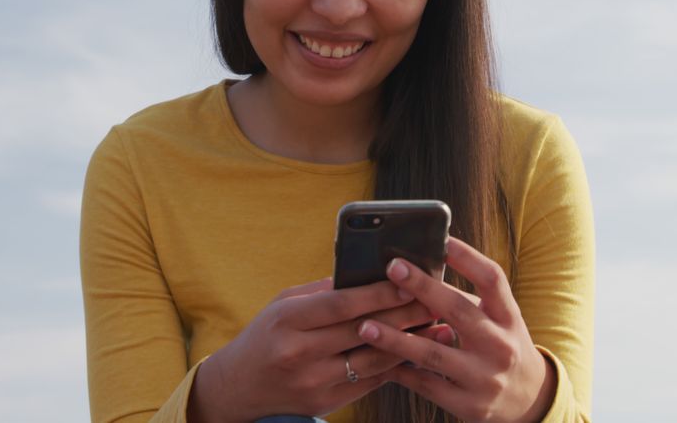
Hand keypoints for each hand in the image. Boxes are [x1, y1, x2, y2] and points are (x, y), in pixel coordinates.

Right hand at [190, 277, 436, 421]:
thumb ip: (324, 291)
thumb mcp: (284, 304)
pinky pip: (369, 382)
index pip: (341, 304)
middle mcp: (299, 353)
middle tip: (436, 298)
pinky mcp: (325, 403)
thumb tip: (371, 273)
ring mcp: (313, 382)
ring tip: (437, 325)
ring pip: (373, 361)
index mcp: (287, 320)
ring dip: (410, 343)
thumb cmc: (267, 334)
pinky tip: (418, 352)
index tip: (409, 279)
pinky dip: (396, 365)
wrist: (240, 386)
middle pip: (362, 331)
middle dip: (404, 314)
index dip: (378, 292)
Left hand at [355, 238, 556, 422]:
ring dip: (396, 339)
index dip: (468, 258)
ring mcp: (485, 378)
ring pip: (434, 354)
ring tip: (366, 326)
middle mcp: (501, 345)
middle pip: (459, 311)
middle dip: (423, 287)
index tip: (441, 240)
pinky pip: (427, 386)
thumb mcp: (499, 320)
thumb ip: (468, 299)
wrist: (529, 399)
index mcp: (508, 317)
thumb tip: (420, 268)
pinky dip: (401, 372)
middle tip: (393, 268)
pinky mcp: (470, 405)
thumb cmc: (502, 345)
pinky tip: (378, 360)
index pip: (492, 280)